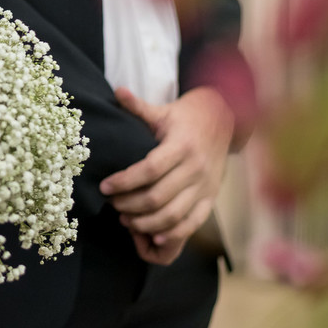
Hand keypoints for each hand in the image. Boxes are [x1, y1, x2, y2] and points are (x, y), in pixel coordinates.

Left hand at [100, 86, 233, 264]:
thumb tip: (117, 91)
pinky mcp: (211, 197)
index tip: (104, 186)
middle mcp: (195, 168)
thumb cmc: (185, 116)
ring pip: (174, 214)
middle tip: (111, 204)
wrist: (223, 120)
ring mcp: (205, 185)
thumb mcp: (162, 110)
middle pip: (158, 196)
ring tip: (125, 219)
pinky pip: (193, 222)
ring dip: (146, 222)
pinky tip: (154, 237)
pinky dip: (174, 233)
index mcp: (181, 145)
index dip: (124, 181)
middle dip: (130, 204)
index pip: (150, 169)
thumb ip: (138, 106)